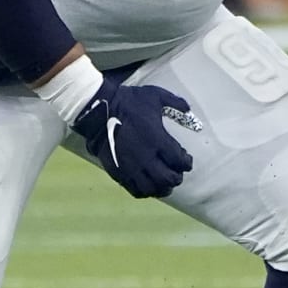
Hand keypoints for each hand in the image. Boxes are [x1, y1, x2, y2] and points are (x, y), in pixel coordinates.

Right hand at [71, 78, 193, 198]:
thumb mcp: (155, 96)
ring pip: (153, 188)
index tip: (185, 159)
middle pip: (169, 179)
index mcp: (158, 140)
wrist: (98, 111)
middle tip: (176, 172)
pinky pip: (135, 190)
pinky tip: (148, 185)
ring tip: (164, 183)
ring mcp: (131, 167)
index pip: (180, 162)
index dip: (187, 163)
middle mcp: (146, 157)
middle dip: (177, 177)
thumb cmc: (128, 102)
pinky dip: (146, 191)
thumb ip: (175, 103)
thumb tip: (189, 110)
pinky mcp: (118, 172)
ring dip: (162, 188)